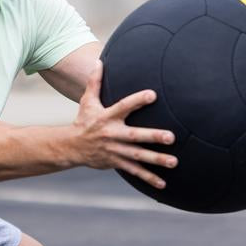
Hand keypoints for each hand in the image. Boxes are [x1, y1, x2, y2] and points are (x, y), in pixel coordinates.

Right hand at [72, 60, 176, 188]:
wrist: (71, 147)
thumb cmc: (84, 121)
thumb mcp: (87, 101)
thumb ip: (95, 82)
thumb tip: (99, 61)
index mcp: (107, 117)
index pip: (124, 106)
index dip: (137, 100)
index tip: (153, 94)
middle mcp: (112, 134)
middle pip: (134, 136)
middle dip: (152, 137)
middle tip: (171, 137)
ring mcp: (115, 150)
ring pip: (138, 156)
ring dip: (156, 159)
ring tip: (174, 162)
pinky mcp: (116, 162)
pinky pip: (134, 171)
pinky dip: (148, 178)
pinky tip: (163, 183)